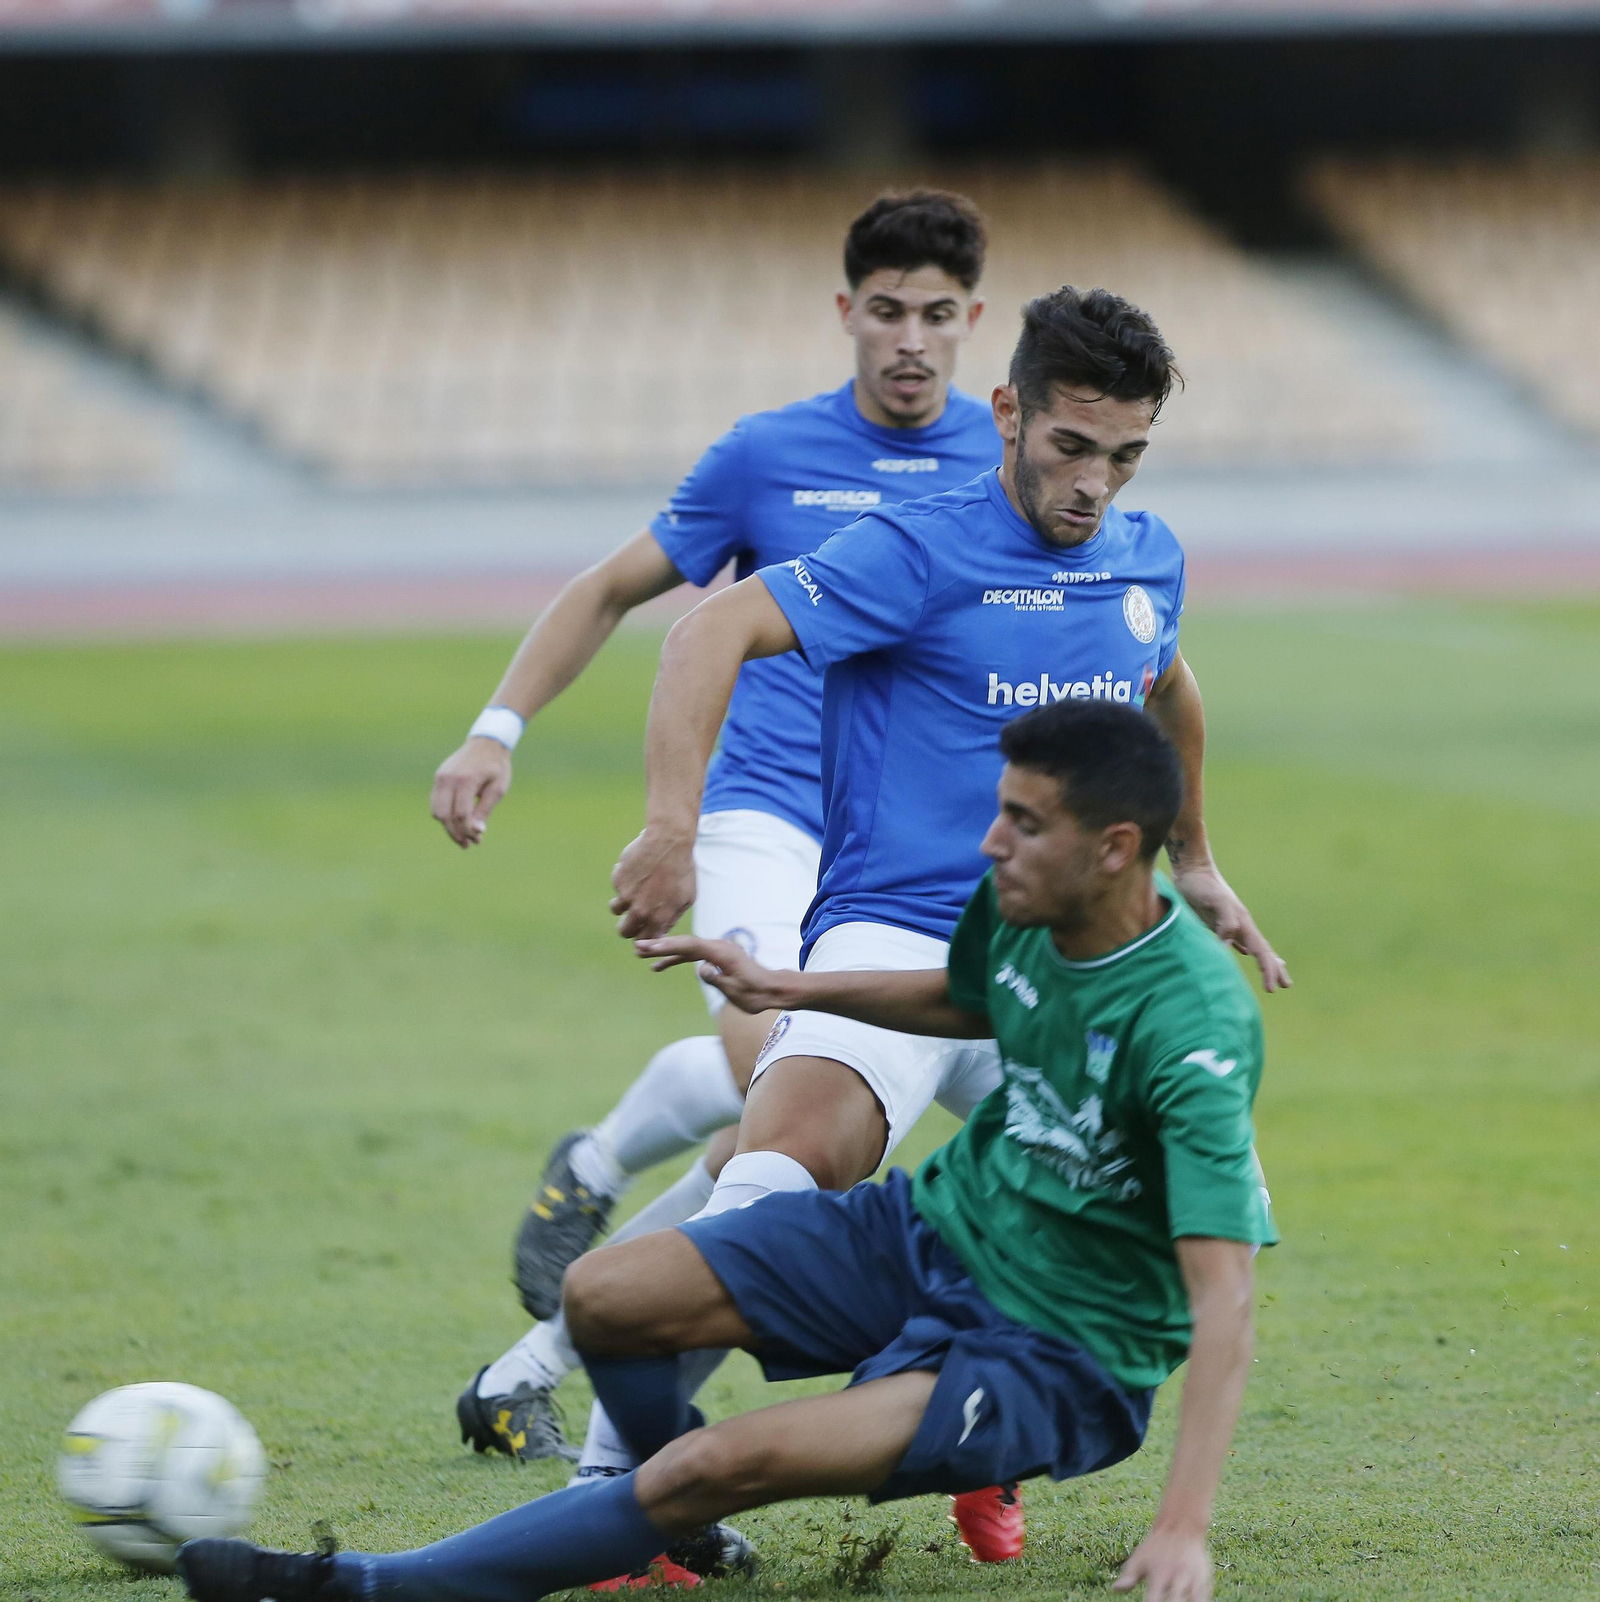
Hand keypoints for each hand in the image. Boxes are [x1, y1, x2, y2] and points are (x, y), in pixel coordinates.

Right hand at [431, 737, 512, 847]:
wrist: (485, 744)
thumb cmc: (495, 767)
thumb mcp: (497, 789)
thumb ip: (485, 810)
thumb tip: (477, 832)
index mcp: (466, 780)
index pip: (461, 813)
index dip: (468, 831)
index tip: (478, 840)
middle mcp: (449, 778)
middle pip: (445, 815)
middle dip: (456, 833)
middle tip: (468, 844)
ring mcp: (440, 778)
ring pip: (437, 811)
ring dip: (448, 827)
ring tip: (463, 838)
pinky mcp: (438, 778)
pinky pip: (436, 803)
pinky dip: (444, 816)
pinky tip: (457, 824)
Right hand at [611, 826, 695, 938]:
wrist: (669, 841)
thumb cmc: (682, 869)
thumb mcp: (687, 898)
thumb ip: (672, 918)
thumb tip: (660, 932)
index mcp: (659, 918)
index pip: (644, 941)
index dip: (642, 939)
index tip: (641, 932)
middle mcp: (640, 911)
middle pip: (624, 931)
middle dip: (627, 927)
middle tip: (632, 917)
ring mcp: (627, 896)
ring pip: (615, 909)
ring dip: (621, 903)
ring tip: (633, 890)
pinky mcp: (618, 880)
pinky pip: (617, 886)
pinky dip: (624, 880)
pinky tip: (637, 869)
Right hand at [635, 936, 799, 1013]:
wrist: (772, 989)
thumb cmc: (756, 993)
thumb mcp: (734, 989)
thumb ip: (716, 978)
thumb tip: (701, 969)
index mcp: (722, 952)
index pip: (690, 946)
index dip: (668, 946)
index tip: (649, 947)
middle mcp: (719, 946)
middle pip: (685, 943)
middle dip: (661, 945)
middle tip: (638, 947)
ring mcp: (718, 950)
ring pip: (686, 948)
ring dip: (666, 951)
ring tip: (643, 955)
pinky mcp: (717, 957)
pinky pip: (693, 955)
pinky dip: (677, 959)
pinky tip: (660, 966)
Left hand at [1113, 1526, 1212, 1600]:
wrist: (1181, 1526)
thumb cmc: (1156, 1547)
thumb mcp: (1140, 1557)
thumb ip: (1128, 1576)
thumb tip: (1114, 1589)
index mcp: (1158, 1575)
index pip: (1153, 1601)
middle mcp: (1176, 1578)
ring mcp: (1193, 1580)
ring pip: (1193, 1601)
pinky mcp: (1205, 1580)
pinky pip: (1204, 1599)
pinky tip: (1190, 1601)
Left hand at [1172, 860, 1290, 992]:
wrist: (1191, 870)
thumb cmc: (1201, 886)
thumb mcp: (1215, 902)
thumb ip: (1225, 922)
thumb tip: (1229, 947)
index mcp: (1243, 923)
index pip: (1261, 951)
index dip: (1268, 970)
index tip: (1272, 989)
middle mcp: (1241, 924)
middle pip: (1263, 950)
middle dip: (1274, 969)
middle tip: (1286, 986)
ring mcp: (1230, 923)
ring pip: (1252, 945)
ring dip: (1264, 960)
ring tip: (1273, 972)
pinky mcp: (1217, 922)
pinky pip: (1235, 939)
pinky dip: (1243, 948)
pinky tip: (1243, 952)